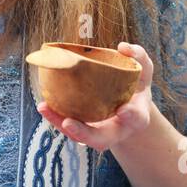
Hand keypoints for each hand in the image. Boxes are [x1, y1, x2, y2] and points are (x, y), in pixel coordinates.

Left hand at [37, 42, 153, 152]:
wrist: (129, 108)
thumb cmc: (135, 86)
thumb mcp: (143, 71)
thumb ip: (138, 57)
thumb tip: (123, 47)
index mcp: (136, 117)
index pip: (136, 118)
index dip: (130, 115)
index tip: (123, 110)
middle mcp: (117, 130)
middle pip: (102, 139)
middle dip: (85, 133)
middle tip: (69, 123)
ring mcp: (99, 133)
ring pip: (80, 137)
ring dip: (61, 125)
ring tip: (45, 108)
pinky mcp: (85, 130)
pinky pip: (69, 127)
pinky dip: (55, 118)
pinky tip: (43, 105)